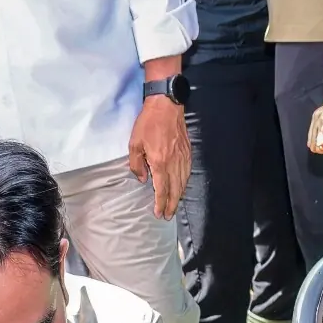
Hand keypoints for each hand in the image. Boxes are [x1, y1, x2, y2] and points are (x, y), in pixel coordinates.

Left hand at [128, 94, 191, 218]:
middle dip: (171, 205)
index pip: (161, 189)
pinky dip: (184, 183)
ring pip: (183, 182)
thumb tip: (142, 179)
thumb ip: (136, 164)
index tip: (158, 213)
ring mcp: (182, 157)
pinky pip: (187, 172)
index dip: (160, 203)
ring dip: (178, 196)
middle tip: (167, 215)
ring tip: (174, 206)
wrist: (166, 106)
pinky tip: (182, 187)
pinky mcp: (188, 151)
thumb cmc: (148, 123)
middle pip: (174, 190)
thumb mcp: (134, 144)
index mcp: (160, 162)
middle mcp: (174, 163)